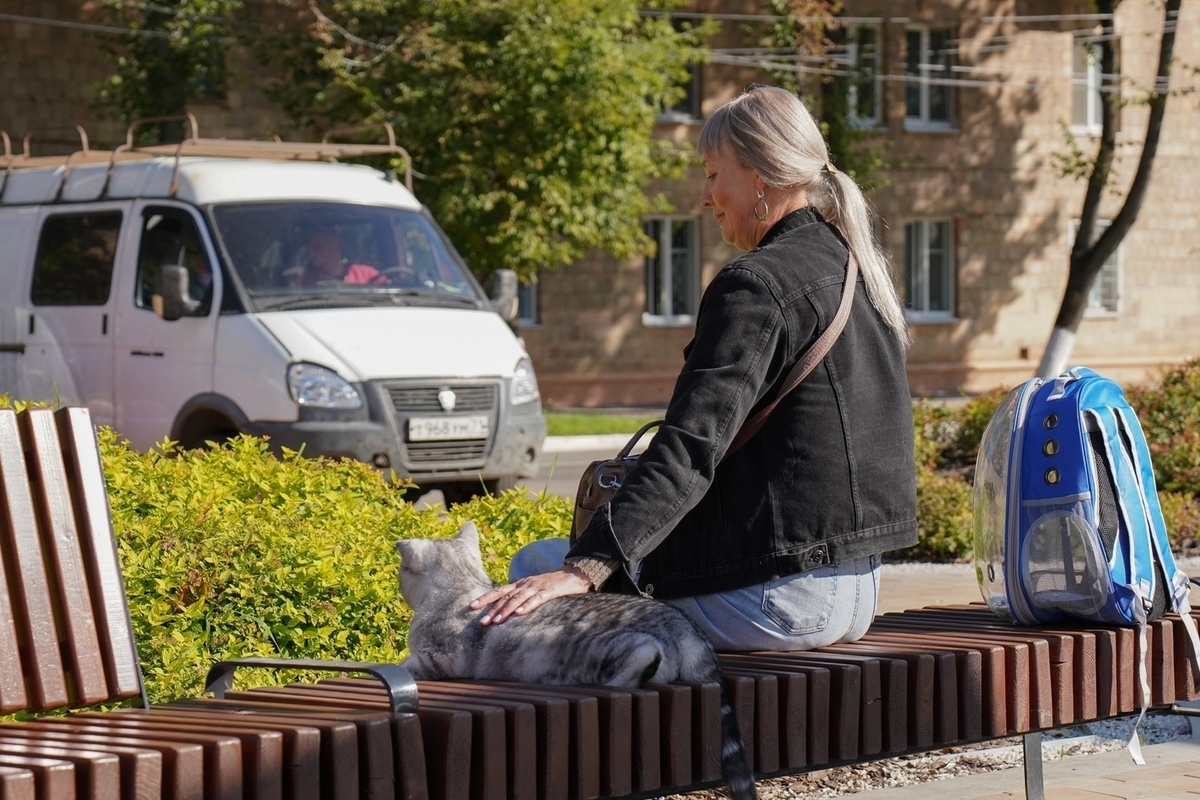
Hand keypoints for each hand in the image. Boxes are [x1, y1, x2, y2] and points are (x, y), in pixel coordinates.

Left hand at [470, 566, 591, 624]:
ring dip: (506, 610)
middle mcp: (526, 584)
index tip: (472, 606)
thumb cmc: (553, 586)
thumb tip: (508, 612)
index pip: (499, 591)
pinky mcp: (550, 591)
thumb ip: (522, 599)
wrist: (575, 575)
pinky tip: (520, 613)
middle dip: (492, 609)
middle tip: (482, 622)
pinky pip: (537, 599)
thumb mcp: (534, 590)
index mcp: (521, 584)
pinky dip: (527, 606)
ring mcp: (537, 587)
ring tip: (496, 621)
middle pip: (506, 596)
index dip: (485, 598)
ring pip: (518, 598)